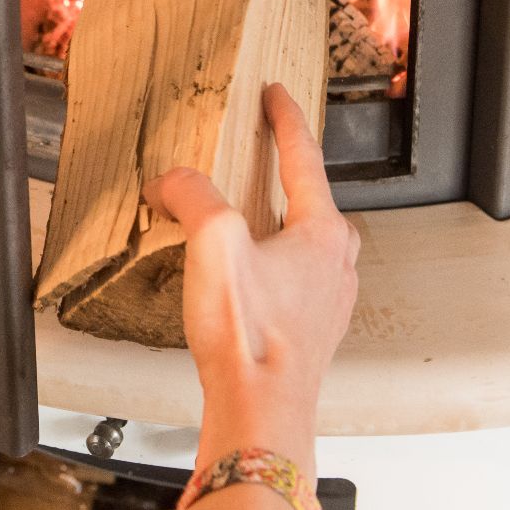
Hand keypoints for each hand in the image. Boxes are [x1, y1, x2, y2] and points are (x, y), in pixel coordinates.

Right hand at [144, 84, 358, 481]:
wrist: (261, 413)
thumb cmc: (249, 339)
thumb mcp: (213, 243)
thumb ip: (192, 196)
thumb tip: (174, 181)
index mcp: (322, 234)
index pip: (304, 158)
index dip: (285, 120)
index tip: (276, 96)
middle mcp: (336, 266)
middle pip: (315, 202)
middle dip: (290, 176)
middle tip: (265, 158)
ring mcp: (327, 302)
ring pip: (307, 246)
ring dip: (279, 226)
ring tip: (243, 221)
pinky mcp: (309, 333)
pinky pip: (295, 282)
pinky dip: (271, 266)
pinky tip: (243, 278)